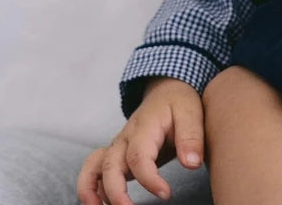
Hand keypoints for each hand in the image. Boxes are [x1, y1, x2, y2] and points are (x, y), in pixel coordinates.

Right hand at [77, 77, 204, 204]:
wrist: (167, 89)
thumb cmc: (179, 102)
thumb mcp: (191, 113)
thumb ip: (191, 138)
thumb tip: (192, 164)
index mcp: (144, 127)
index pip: (139, 156)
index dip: (149, 179)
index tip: (165, 194)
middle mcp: (125, 137)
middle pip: (111, 165)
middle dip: (115, 192)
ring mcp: (117, 145)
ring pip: (94, 167)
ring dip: (92, 190)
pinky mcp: (116, 154)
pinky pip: (93, 169)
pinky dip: (89, 186)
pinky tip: (97, 203)